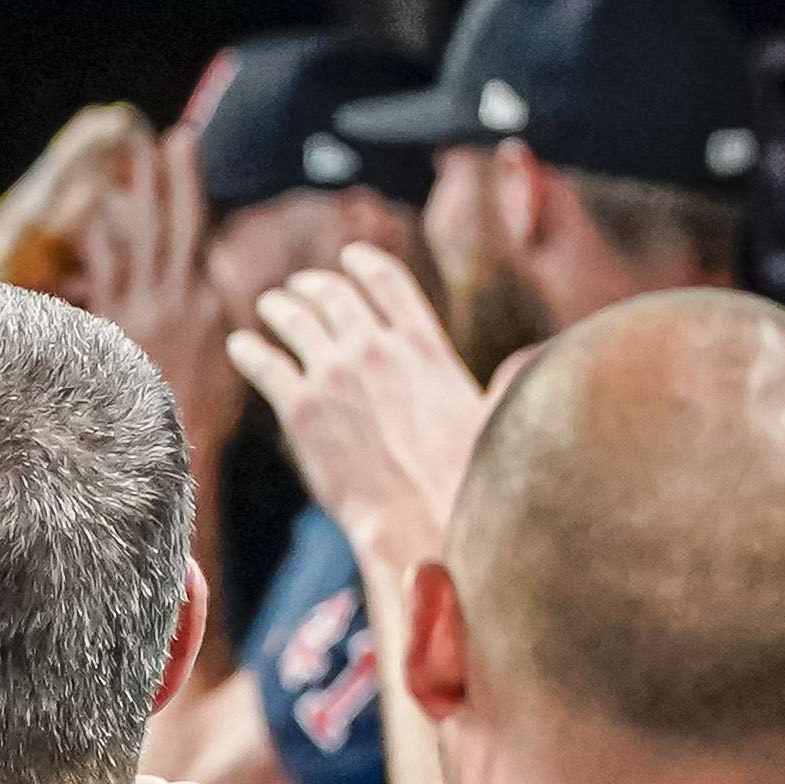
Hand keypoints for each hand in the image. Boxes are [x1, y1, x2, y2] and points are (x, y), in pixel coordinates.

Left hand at [74, 122, 236, 457]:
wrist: (169, 445)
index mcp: (212, 307)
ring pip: (142, 237)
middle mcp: (179, 298)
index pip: (203, 238)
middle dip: (173, 179)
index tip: (190, 155)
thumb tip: (224, 281)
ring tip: (135, 158)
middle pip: (175, 225)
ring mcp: (143, 306)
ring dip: (139, 194)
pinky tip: (100, 216)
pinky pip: (107, 271)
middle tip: (171, 139)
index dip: (195, 192)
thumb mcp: (234, 361)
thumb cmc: (205, 412)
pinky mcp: (115, 321)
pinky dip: (103, 240)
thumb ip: (226, 315)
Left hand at [226, 246, 483, 566]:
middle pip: (332, 293)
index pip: (387, 281)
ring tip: (271, 308)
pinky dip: (249, 349)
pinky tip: (244, 346)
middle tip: (302, 289)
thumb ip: (508, 379)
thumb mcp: (498, 418)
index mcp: (424, 346)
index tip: (351, 259)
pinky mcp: (299, 409)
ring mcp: (333, 376)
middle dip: (313, 286)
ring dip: (278, 307)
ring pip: (291, 317)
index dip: (364, 263)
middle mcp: (375, 350)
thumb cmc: (470, 481)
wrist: (426, 524)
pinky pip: (262, 361)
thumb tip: (540, 356)